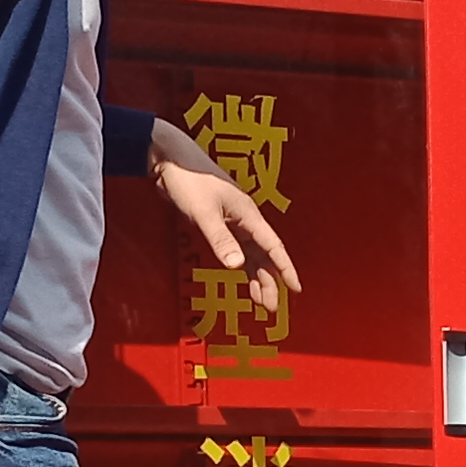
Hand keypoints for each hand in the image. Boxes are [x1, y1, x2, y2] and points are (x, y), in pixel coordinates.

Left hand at [148, 122, 300, 313]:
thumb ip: (220, 239)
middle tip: (271, 307)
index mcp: (247, 215)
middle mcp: (244, 219)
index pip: (273, 246)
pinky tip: (243, 277)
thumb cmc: (188, 179)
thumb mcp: (203, 212)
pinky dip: (242, 265)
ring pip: (252, 254)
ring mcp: (232, 221)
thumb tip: (236, 265)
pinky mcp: (219, 222)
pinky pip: (237, 249)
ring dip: (257, 276)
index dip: (285, 268)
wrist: (169, 159)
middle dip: (270, 281)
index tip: (296, 287)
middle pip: (264, 255)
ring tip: (260, 300)